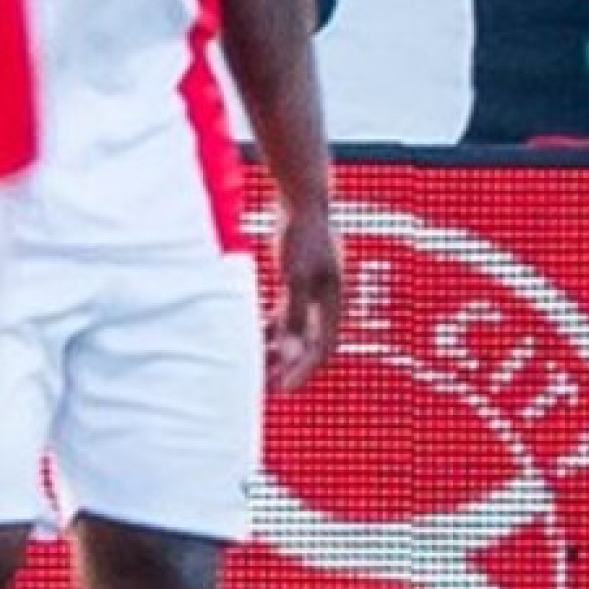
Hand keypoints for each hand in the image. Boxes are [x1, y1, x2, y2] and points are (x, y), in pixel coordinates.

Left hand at [266, 197, 347, 389]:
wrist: (302, 198)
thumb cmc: (302, 234)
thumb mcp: (296, 276)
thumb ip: (294, 314)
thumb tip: (288, 350)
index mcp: (333, 299)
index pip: (324, 346)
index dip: (305, 371)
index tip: (285, 390)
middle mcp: (326, 297)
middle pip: (310, 341)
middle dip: (290, 365)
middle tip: (268, 386)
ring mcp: (313, 287)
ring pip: (297, 328)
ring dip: (280, 348)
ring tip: (257, 366)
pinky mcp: (298, 277)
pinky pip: (288, 311)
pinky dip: (274, 326)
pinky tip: (255, 335)